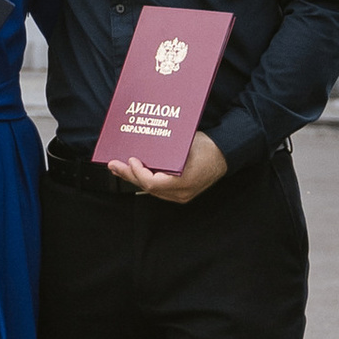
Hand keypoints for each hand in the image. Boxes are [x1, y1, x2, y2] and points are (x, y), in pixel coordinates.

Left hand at [107, 133, 228, 207]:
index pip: (152, 184)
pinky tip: (135, 171)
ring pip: (151, 189)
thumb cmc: (207, 146)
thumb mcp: (187, 143)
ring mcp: (180, 196)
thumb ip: (167, 148)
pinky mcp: (180, 193)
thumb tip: (142, 143)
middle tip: (113, 165)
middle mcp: (180, 193)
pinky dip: (145, 179)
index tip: (131, 159)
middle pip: (148, 188)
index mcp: (182, 182)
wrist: (226, 155)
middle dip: (129, 175)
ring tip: (119, 168)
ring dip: (134, 177)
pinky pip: (158, 189)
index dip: (138, 173)